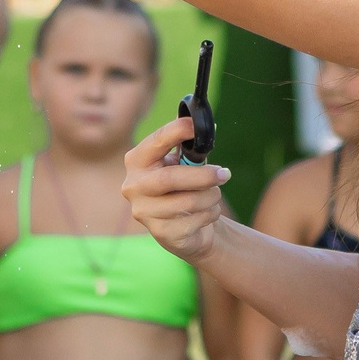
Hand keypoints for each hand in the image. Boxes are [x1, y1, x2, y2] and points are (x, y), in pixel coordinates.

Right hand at [123, 118, 232, 264]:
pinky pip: (194, 221)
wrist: (183, 227)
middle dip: (202, 176)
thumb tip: (205, 127)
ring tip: (215, 194)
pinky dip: (210, 214)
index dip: (175, 131)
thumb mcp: (183, 163)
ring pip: (187, 202)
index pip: (155, 142)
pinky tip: (208, 212)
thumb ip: (190, 147)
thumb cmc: (183, 186)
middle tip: (225, 174)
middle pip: (169, 179)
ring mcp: (144, 212)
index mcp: (137, 161)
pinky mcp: (160, 233)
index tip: (196, 126)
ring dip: (211, 196)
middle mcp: (133, 186)